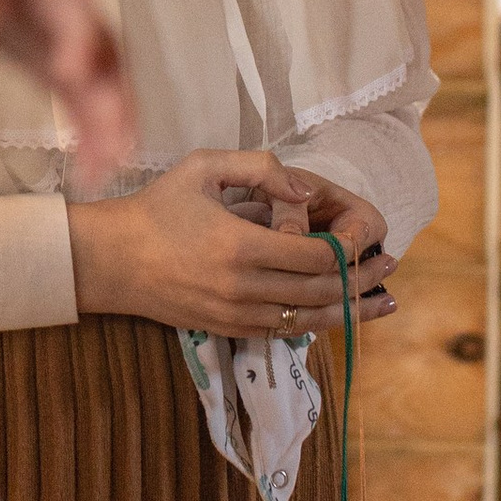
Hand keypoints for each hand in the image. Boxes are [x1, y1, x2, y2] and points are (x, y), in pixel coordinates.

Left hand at [0, 0, 134, 183]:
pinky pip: (88, 108)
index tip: (70, 74)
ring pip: (106, 91)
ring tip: (103, 174)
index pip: (76, 14)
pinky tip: (92, 175)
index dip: (78, 43)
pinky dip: (93, 140)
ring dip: (110, 132)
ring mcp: (77, 49)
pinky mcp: (66, 74)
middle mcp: (81, 19)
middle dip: (113, 101)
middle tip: (112, 143)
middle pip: (107, 61)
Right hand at [67, 149, 390, 339]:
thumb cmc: (157, 207)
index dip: (347, 250)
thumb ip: (260, 168)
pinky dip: (315, 324)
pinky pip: (283, 332)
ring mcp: (235, 315)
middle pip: (320, 293)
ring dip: (349, 311)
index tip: (365, 238)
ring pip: (307, 321)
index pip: (315, 258)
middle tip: (390, 267)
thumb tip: (307, 190)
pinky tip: (339, 315)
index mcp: (240, 246)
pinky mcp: (227, 330)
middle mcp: (242, 288)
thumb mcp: (203, 167)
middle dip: (362, 281)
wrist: (111, 260)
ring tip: (382, 301)